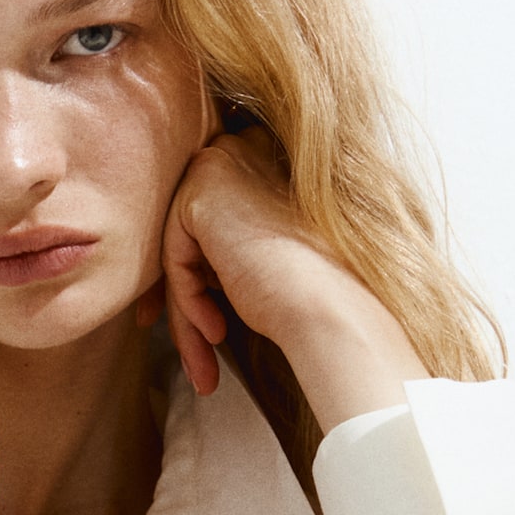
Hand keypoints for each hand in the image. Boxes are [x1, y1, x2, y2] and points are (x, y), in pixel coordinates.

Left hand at [161, 115, 421, 432]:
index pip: (217, 221)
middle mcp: (242, 149)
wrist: (338, 306)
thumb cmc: (323, 293)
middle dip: (191, 302)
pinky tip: (216, 333)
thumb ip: (234, 245)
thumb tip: (195, 269)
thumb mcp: (272, 257)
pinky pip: (176, 259)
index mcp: (267, 156)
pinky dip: (189, 303)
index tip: (211, 330)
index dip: (209, 279)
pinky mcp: (199, 193)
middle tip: (200, 350)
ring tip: (206, 365)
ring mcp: (219, 166)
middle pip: (195, 238)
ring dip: (190, 316)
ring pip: (184, 253)